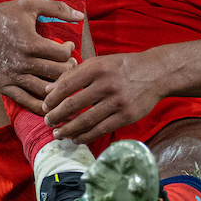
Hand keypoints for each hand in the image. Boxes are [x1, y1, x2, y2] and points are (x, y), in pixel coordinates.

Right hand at [0, 0, 83, 113]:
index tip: (69, 46)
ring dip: (58, 86)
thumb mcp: (30, 4)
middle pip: (57, 73)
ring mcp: (12, 76)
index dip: (70, 50)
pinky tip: (50, 102)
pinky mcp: (3, 85)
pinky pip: (26, 101)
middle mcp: (22, 62)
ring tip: (62, 79)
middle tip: (70, 64)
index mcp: (31, 43)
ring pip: (44, 89)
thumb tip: (81, 15)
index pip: (62, 55)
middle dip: (69, 69)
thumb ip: (57, 8)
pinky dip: (40, 105)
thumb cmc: (4, 13)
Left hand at [41, 51, 162, 144]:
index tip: (44, 106)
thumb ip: (74, 74)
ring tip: (58, 134)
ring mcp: (118, 102)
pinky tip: (76, 138)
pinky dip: (85, 136)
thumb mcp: (100, 62)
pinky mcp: (126, 116)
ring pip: (86, 121)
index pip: (67, 85)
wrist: (156, 73)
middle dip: (56, 116)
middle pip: (73, 105)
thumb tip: (49, 89)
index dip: (52, 98)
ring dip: (68, 130)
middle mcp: (107, 84)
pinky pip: (101, 129)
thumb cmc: (123, 67)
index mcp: (97, 68)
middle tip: (48, 122)